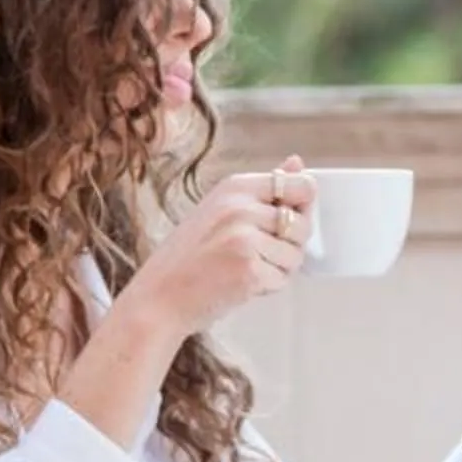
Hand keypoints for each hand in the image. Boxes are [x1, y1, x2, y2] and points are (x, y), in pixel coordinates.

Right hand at [121, 159, 315, 339]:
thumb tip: (297, 164)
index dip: (301, 209)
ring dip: (277, 269)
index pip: (302, 185)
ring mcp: (245, 238)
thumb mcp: (221, 208)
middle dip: (288, 246)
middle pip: (302, 225)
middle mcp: (242, 207)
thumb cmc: (189, 257)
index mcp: (236, 186)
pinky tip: (239, 285)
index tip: (282, 224)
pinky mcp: (249, 270)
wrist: (158, 297)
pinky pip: (282, 280)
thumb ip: (264, 190)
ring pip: (295, 255)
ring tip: (243, 269)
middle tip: (254, 255)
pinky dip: (266, 288)